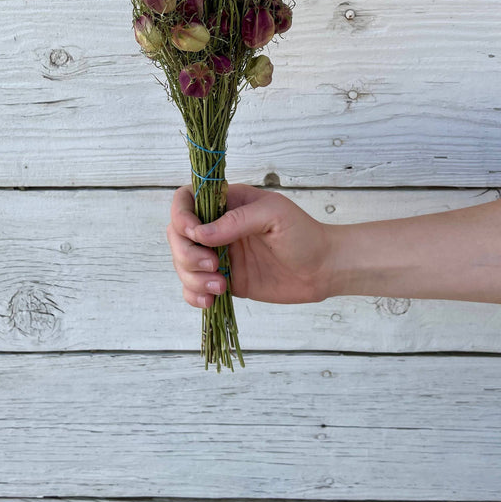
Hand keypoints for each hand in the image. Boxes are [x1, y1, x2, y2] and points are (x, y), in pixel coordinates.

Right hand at [167, 183, 334, 307]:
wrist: (323, 269)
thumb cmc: (304, 234)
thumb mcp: (274, 215)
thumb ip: (236, 220)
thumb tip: (201, 234)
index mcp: (227, 203)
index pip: (186, 200)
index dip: (181, 217)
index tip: (196, 235)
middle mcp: (217, 227)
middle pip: (177, 235)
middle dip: (186, 253)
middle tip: (212, 266)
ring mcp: (219, 255)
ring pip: (182, 264)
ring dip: (192, 278)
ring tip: (221, 286)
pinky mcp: (224, 280)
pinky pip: (194, 287)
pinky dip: (193, 295)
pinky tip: (210, 300)